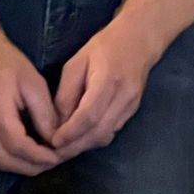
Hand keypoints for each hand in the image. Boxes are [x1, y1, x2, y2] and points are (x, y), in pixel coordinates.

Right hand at [0, 29, 61, 175]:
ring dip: (23, 165)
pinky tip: (30, 151)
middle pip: (6, 161)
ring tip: (44, 159)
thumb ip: (45, 114)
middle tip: (53, 162)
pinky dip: (14, 157)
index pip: (18, 146)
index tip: (57, 157)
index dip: (38, 157)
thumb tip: (55, 140)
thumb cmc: (6, 61)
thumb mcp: (33, 83)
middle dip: (31, 167)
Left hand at [50, 14, 156, 161]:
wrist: (139, 39)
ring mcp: (131, 106)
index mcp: (108, 80)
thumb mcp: (76, 63)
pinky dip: (93, 138)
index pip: (88, 116)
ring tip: (64, 149)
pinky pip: (111, 132)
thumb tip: (55, 123)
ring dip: (83, 146)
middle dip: (74, 147)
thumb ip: (66, 93)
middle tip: (54, 154)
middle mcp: (123, 97)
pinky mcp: (132, 111)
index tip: (53, 142)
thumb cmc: (104, 46)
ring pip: (105, 136)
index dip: (70, 133)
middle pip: (98, 132)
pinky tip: (80, 139)